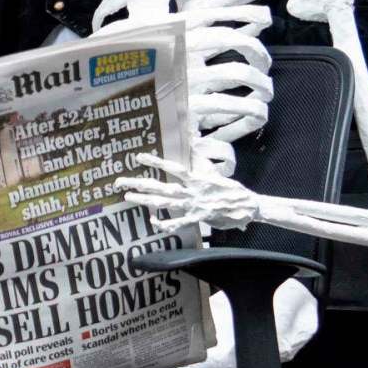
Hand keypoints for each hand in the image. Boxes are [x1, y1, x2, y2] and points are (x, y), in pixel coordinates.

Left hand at [115, 153, 260, 233]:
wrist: (248, 206)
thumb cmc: (231, 190)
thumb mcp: (214, 173)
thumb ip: (200, 161)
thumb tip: (193, 144)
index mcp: (197, 179)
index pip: (173, 168)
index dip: (156, 162)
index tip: (138, 157)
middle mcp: (192, 191)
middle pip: (161, 187)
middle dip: (139, 183)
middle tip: (119, 182)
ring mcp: (193, 206)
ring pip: (165, 203)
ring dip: (145, 200)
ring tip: (128, 197)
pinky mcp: (197, 219)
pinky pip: (177, 222)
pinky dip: (164, 223)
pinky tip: (152, 221)